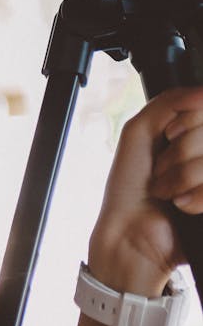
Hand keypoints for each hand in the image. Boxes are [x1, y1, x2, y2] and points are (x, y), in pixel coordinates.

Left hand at [88, 87, 202, 296]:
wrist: (131, 233)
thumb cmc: (130, 186)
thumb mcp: (140, 132)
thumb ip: (169, 104)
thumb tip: (201, 92)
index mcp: (194, 136)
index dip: (189, 123)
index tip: (169, 135)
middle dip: (179, 154)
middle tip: (161, 169)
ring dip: (182, 177)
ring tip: (169, 191)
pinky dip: (195, 197)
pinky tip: (183, 205)